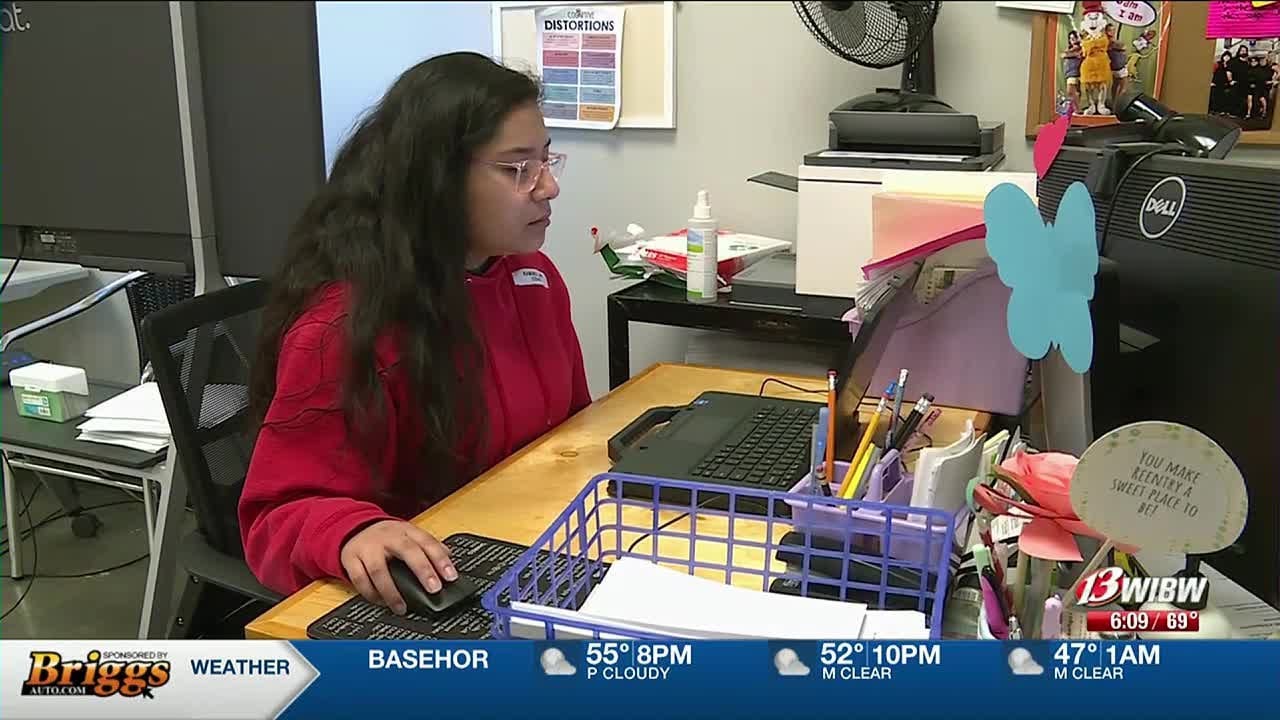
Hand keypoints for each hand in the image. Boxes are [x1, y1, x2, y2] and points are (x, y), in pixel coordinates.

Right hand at [339, 520, 457, 614]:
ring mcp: (368, 547)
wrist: (353, 527)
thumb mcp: (408, 534)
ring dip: (392, 592)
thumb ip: (428, 545)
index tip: (450, 576)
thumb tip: (449, 557)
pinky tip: (381, 602)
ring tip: (402, 607)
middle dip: (423, 570)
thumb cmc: (386, 536)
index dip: (440, 559)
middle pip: (407, 551)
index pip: (427, 542)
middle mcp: (388, 537)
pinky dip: (370, 593)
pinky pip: (360, 579)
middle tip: (434, 589)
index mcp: (406, 531)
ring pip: (379, 569)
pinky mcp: (351, 559)